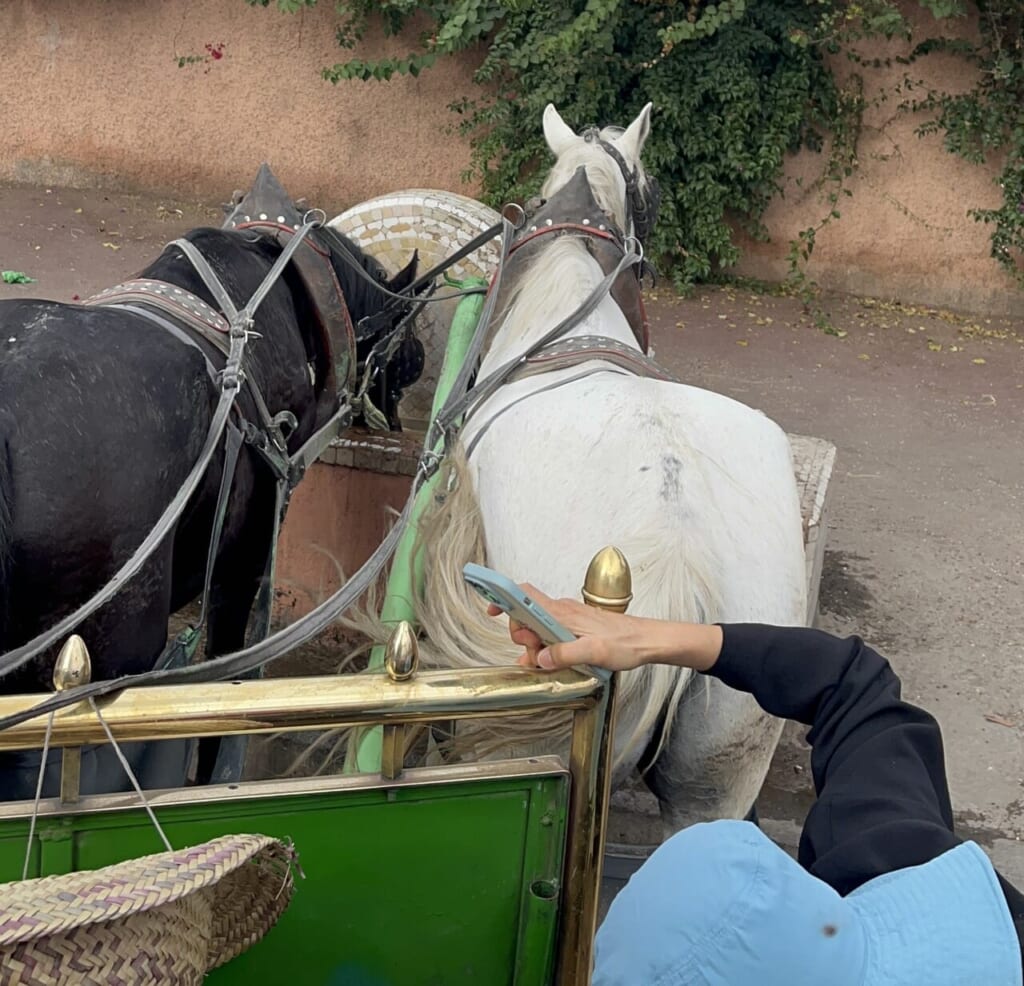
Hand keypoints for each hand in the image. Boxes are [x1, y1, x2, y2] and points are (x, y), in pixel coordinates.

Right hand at [486, 583, 722, 673]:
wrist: (647, 640)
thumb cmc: (626, 643)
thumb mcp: (595, 653)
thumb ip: (565, 654)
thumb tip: (540, 658)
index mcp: (562, 612)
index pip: (525, 594)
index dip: (503, 597)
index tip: (490, 607)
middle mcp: (561, 612)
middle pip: (525, 617)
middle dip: (522, 637)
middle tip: (536, 656)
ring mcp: (567, 620)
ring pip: (537, 629)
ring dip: (535, 647)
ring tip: (548, 662)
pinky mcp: (574, 629)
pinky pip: (550, 634)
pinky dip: (546, 648)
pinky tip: (552, 661)